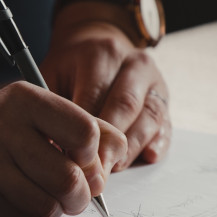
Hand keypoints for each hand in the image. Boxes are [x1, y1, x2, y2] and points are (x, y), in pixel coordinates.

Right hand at [0, 82, 127, 216]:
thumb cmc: (4, 129)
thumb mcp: (41, 113)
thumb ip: (87, 128)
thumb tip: (114, 162)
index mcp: (25, 99)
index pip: (85, 132)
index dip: (93, 155)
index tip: (83, 159)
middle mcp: (1, 127)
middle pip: (69, 178)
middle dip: (81, 195)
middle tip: (76, 194)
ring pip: (47, 205)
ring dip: (56, 209)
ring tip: (48, 197)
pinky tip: (22, 200)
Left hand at [41, 15, 171, 168]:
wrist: (98, 44)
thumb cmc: (70, 68)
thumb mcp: (53, 74)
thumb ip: (52, 106)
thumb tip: (50, 147)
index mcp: (102, 53)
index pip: (95, 95)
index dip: (83, 131)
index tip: (70, 158)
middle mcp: (134, 64)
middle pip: (125, 106)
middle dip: (109, 143)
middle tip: (94, 172)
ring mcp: (154, 81)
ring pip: (149, 117)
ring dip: (132, 148)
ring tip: (113, 169)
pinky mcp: (165, 99)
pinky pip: (166, 124)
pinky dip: (158, 142)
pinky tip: (148, 157)